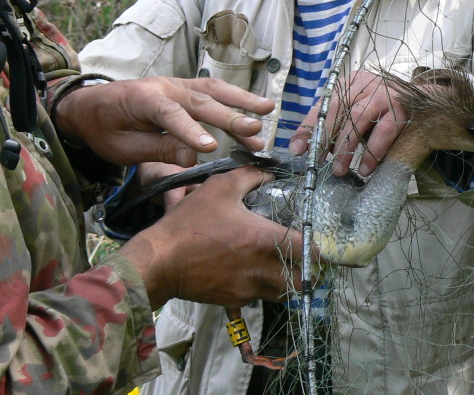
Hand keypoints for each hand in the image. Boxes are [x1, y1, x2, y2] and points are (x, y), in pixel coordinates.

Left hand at [54, 76, 273, 167]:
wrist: (90, 105)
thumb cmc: (104, 129)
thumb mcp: (122, 148)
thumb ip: (158, 149)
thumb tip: (194, 158)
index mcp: (142, 100)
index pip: (171, 115)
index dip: (191, 131)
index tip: (211, 149)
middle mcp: (164, 86)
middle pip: (201, 100)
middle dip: (230, 115)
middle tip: (255, 130)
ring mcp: (176, 83)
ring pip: (213, 89)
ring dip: (242, 99)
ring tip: (268, 110)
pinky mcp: (184, 87)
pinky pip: (212, 90)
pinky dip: (234, 97)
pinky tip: (254, 107)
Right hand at [119, 165, 304, 308]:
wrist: (158, 261)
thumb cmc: (190, 223)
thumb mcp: (219, 188)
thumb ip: (249, 176)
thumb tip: (268, 171)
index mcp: (263, 240)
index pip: (307, 250)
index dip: (315, 247)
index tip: (313, 241)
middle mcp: (261, 269)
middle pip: (301, 281)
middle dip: (306, 272)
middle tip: (303, 259)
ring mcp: (247, 289)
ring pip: (281, 293)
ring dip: (286, 282)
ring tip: (280, 266)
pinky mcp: (232, 301)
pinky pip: (257, 299)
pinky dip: (261, 290)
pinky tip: (251, 274)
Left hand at [290, 70, 408, 176]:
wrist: (428, 107)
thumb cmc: (384, 113)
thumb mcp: (355, 114)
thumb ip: (332, 126)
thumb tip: (302, 147)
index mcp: (350, 83)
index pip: (324, 105)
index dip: (309, 127)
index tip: (298, 149)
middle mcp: (365, 83)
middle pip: (338, 110)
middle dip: (325, 139)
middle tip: (318, 162)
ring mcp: (384, 94)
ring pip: (358, 119)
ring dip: (346, 147)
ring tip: (339, 170)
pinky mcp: (401, 108)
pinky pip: (384, 131)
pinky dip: (372, 150)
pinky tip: (366, 167)